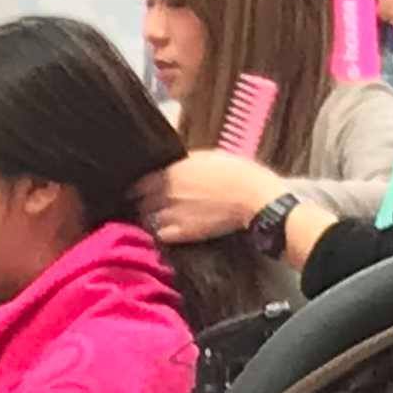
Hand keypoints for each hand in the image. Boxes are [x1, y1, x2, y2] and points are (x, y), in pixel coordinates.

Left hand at [140, 150, 289, 245]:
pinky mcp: (183, 232)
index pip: (140, 182)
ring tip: (157, 219)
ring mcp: (173, 213)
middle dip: (142, 203)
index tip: (138, 191)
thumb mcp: (208, 157)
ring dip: (150, 219)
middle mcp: (167, 192)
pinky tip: (167, 230)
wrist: (254, 197)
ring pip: (147, 219)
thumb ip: (184, 163)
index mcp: (172, 171)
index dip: (138, 188)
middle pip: (141, 202)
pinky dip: (160, 233)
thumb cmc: (237, 173)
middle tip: (146, 206)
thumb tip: (173, 165)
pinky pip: (159, 235)